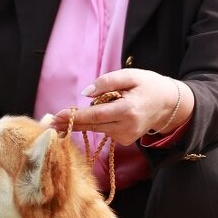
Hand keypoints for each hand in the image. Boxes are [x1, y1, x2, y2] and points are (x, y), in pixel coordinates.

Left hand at [49, 69, 192, 145]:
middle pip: (91, 126)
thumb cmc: (149, 85)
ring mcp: (126, 137)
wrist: (169, 104)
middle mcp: (126, 128)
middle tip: (48, 121)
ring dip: (83, 121)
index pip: (95, 116)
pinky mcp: (125, 141)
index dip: (74, 117)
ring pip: (97, 128)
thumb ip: (107, 82)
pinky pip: (104, 130)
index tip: (55, 117)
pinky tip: (102, 113)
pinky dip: (98, 122)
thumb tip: (86, 93)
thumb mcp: (130, 75)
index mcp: (127, 110)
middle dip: (70, 122)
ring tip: (70, 114)